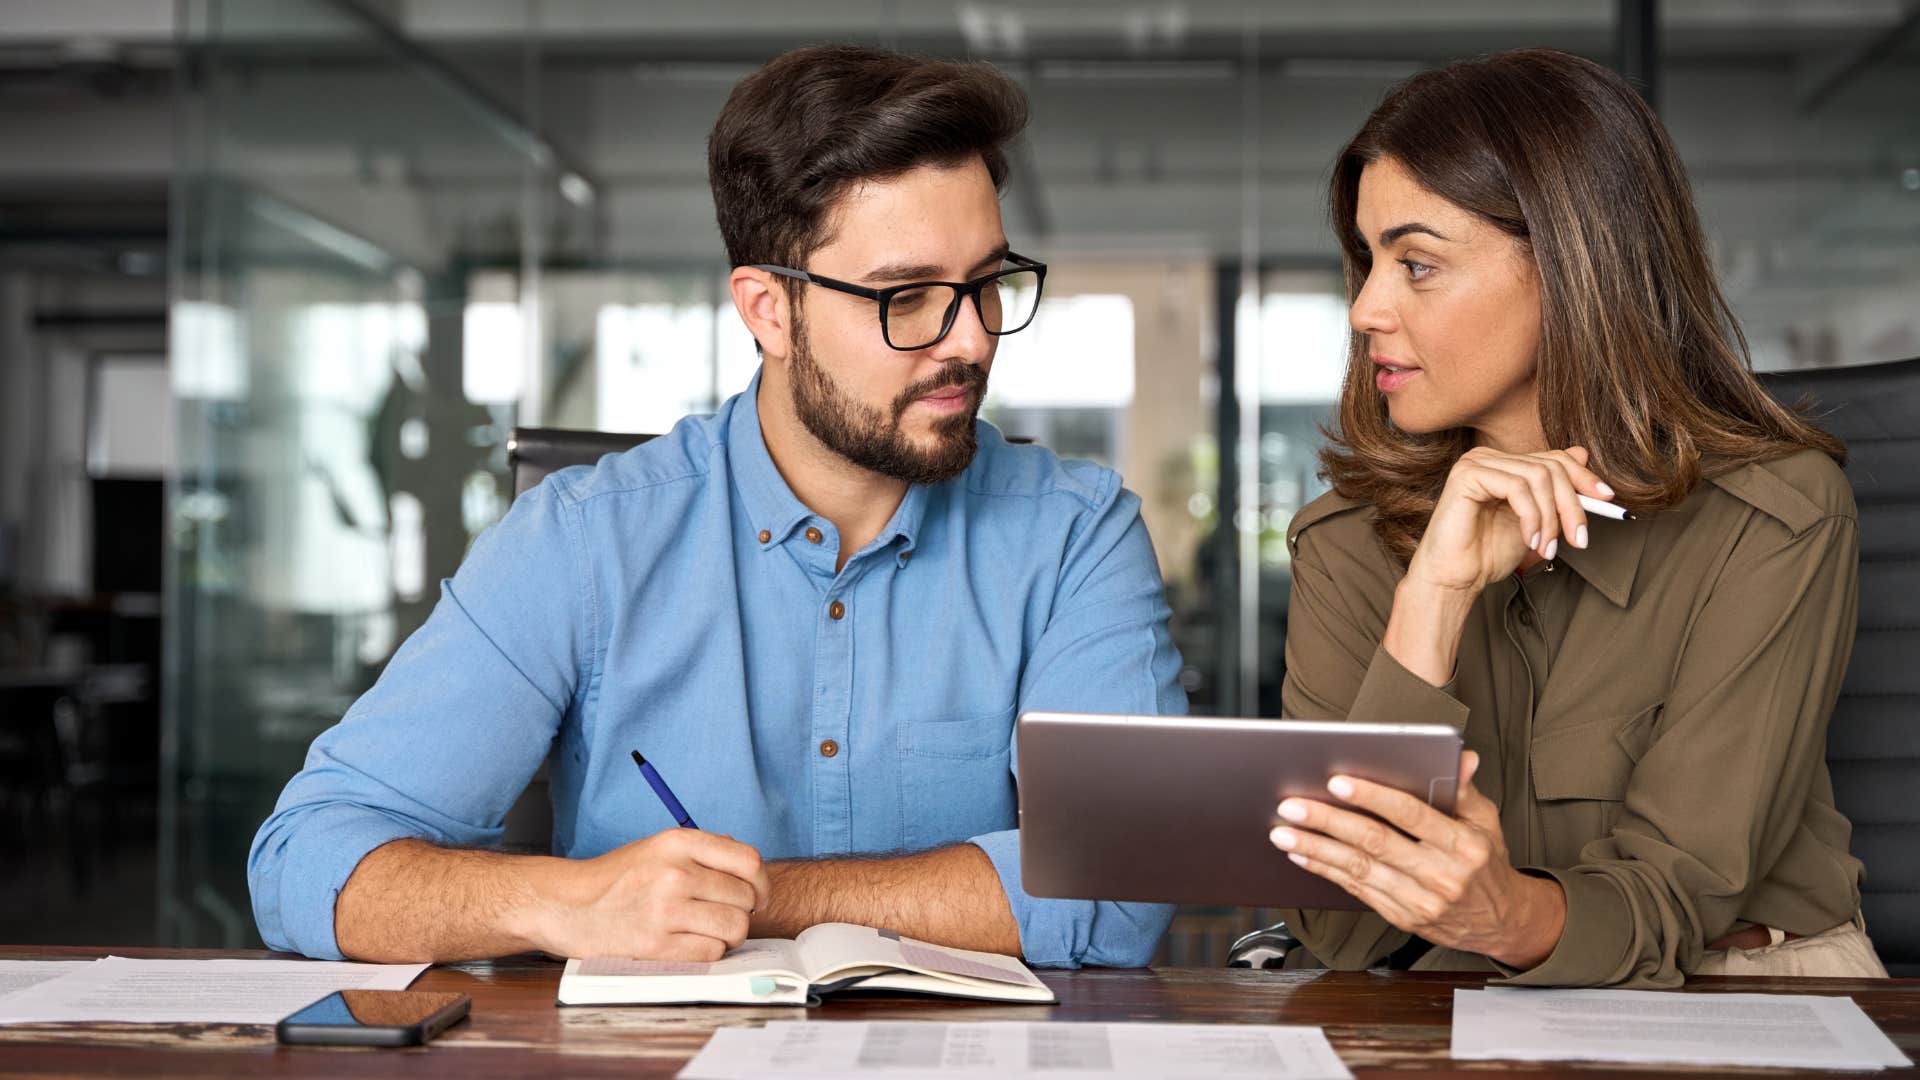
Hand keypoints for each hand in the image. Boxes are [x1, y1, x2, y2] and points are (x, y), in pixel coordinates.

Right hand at [532, 828, 771, 961]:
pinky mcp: (656, 945)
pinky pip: (712, 952)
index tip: (757, 896)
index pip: (748, 860)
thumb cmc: (618, 879)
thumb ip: (703, 851)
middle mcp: (674, 873)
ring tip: (708, 932)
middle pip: (744, 898)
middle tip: (722, 916)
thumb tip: (751, 869)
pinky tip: (690, 944)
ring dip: (728, 935)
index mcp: (677, 842)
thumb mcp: (658, 847)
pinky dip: (708, 952)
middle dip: (742, 911)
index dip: (761, 882)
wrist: (568, 905)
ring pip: (734, 927)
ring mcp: (665, 910)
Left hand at [1267, 751, 1565, 968]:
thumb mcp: (1486, 821)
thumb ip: (1463, 789)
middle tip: (1291, 804)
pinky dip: (1325, 870)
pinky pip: (1357, 890)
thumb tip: (1460, 754)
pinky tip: (1301, 854)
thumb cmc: (1486, 861)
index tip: (1336, 781)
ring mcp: (1420, 900)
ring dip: (1315, 848)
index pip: (1410, 814)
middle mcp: (1441, 875)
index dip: (1372, 797)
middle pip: (1375, 842)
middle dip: (1328, 821)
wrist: (1500, 921)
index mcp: (1463, 844)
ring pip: (1358, 869)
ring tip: (1282, 830)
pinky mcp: (1402, 917)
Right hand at [1408, 445, 1616, 597]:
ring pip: (1538, 477)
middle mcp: (1489, 458)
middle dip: (1572, 506)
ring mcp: (1476, 463)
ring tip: (1547, 548)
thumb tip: (1582, 454)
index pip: (1554, 459)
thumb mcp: (1536, 522)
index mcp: (1504, 465)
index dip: (1584, 477)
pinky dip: (1531, 517)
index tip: (1607, 501)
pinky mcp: (1467, 475)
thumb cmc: (1488, 554)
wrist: (1456, 579)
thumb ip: (1554, 493)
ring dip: (1551, 518)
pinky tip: (1530, 541)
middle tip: (1578, 540)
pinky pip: (1516, 487)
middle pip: (1551, 467)